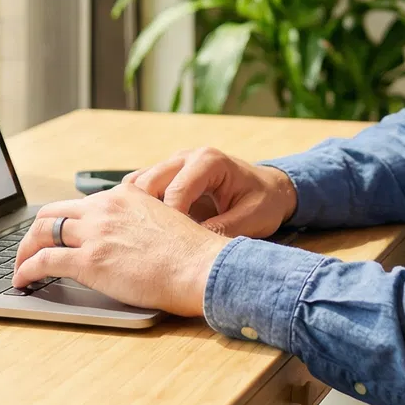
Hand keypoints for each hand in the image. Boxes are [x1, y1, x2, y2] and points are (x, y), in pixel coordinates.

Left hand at [11, 182, 231, 314]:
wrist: (202, 267)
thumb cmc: (193, 255)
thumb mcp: (164, 221)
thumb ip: (139, 222)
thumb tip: (127, 241)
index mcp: (124, 195)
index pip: (79, 204)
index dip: (62, 221)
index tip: (56, 235)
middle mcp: (105, 208)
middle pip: (52, 212)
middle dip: (35, 232)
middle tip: (29, 249)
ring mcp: (94, 233)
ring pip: (41, 233)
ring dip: (24, 251)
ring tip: (20, 267)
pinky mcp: (88, 261)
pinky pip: (44, 261)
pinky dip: (26, 270)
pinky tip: (22, 280)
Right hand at [123, 147, 298, 239]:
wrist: (267, 190)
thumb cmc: (263, 202)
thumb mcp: (253, 218)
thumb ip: (224, 229)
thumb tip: (193, 247)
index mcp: (209, 161)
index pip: (176, 189)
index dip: (171, 220)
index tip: (173, 247)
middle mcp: (186, 157)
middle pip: (149, 181)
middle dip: (148, 214)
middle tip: (154, 245)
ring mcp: (172, 165)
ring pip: (137, 183)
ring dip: (137, 210)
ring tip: (145, 239)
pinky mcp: (164, 177)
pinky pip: (139, 189)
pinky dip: (137, 208)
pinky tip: (145, 231)